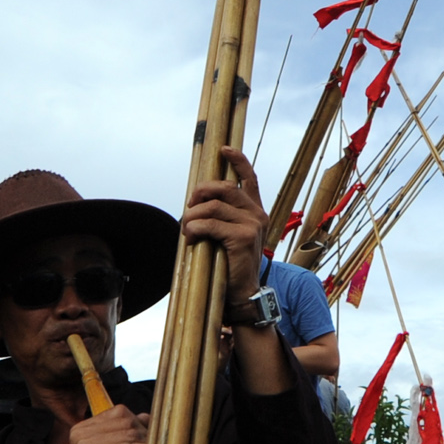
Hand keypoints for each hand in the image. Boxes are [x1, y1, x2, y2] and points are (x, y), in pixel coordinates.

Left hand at [181, 147, 271, 301]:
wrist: (242, 294)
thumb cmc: (231, 265)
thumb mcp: (228, 235)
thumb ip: (221, 216)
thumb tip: (196, 202)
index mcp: (256, 211)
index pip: (249, 178)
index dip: (237, 160)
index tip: (224, 149)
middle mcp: (257, 214)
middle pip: (225, 187)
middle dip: (201, 192)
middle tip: (189, 206)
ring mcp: (253, 224)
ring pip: (213, 206)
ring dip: (192, 216)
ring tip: (186, 229)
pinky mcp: (243, 237)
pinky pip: (210, 224)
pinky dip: (194, 228)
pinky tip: (190, 238)